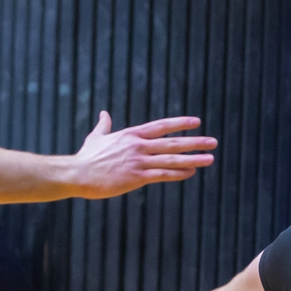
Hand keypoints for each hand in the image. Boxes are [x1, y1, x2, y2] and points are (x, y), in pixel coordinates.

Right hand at [69, 113, 215, 199]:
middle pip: (172, 142)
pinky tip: (192, 172)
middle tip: (213, 142)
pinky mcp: (136, 177)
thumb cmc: (86, 157)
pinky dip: (178, 173)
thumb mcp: (96, 137)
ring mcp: (138, 161)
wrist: (77, 174)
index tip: (196, 122)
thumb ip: (104, 125)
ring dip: (193, 158)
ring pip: (171, 158)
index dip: (180, 123)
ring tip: (210, 158)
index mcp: (131, 135)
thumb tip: (104, 113)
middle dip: (195, 141)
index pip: (161, 126)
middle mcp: (138, 146)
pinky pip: (162, 174)